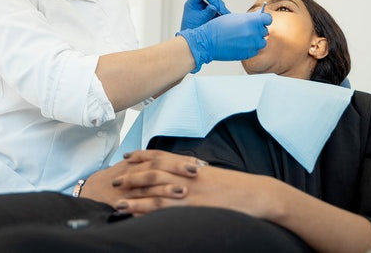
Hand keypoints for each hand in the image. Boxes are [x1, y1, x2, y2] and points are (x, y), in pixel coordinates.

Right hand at [80, 150, 203, 206]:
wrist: (94, 189)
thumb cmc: (119, 178)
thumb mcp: (135, 167)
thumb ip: (154, 165)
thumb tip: (181, 163)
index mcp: (140, 163)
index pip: (163, 158)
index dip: (180, 160)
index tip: (199, 162)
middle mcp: (134, 171)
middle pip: (158, 167)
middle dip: (177, 168)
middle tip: (195, 170)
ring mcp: (127, 187)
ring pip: (148, 186)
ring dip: (166, 188)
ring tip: (183, 191)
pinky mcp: (121, 201)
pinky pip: (135, 205)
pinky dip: (148, 208)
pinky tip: (161, 212)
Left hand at [112, 154, 279, 217]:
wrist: (256, 195)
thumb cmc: (237, 188)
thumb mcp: (213, 176)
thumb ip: (194, 175)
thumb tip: (184, 176)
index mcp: (191, 166)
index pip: (161, 156)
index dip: (142, 155)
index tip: (127, 156)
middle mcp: (186, 175)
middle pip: (152, 172)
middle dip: (131, 175)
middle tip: (114, 178)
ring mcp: (189, 191)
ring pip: (154, 191)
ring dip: (134, 196)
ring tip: (117, 201)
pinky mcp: (192, 207)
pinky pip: (166, 209)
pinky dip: (149, 211)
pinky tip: (137, 215)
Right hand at [177, 12, 271, 71]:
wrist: (207, 42)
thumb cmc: (217, 28)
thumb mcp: (233, 17)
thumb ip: (248, 18)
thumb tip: (257, 18)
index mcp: (251, 21)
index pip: (267, 18)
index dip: (263, 19)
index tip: (260, 20)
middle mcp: (253, 33)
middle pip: (264, 30)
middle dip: (257, 29)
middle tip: (247, 29)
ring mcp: (251, 44)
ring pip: (262, 42)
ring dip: (256, 40)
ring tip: (244, 38)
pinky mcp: (248, 54)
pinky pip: (255, 50)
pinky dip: (250, 48)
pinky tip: (240, 44)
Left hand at [180, 0, 229, 30]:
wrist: (193, 40)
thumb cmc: (192, 28)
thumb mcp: (198, 20)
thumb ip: (206, 13)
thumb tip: (213, 7)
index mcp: (193, 3)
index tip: (215, 4)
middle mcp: (200, 4)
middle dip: (218, 3)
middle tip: (222, 11)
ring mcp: (207, 8)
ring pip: (217, 4)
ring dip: (222, 8)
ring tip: (226, 14)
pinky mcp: (213, 14)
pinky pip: (220, 10)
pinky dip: (223, 12)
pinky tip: (227, 16)